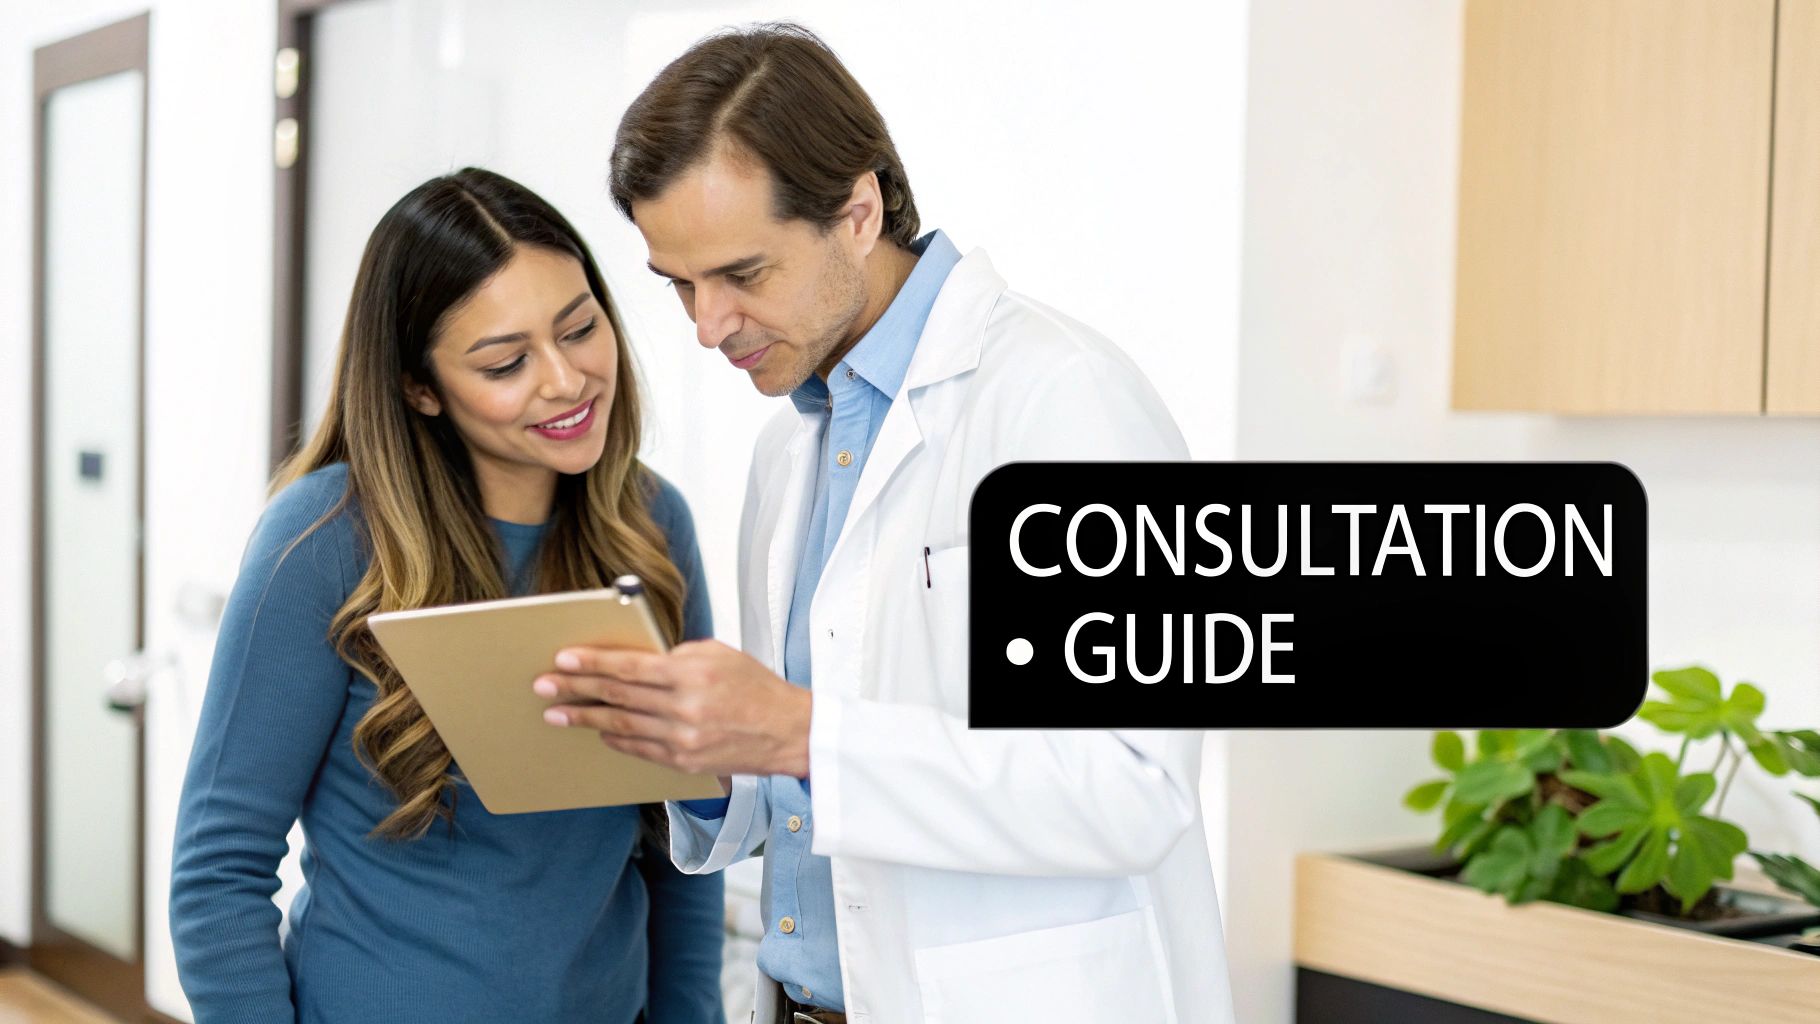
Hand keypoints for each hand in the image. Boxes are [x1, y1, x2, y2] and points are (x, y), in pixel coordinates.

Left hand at [533, 639, 811, 777]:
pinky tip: (597, 732)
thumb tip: (634, 662)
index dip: (592, 663)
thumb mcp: (719, 655)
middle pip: (617, 697)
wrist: (789, 732)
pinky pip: (639, 749)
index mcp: (692, 674)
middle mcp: (684, 708)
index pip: (629, 667)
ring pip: (621, 727)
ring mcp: (683, 739)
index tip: (562, 659)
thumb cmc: (755, 687)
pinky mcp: (684, 762)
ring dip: (585, 719)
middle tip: (544, 686)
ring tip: (557, 713)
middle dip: (576, 690)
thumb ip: (675, 657)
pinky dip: (615, 739)